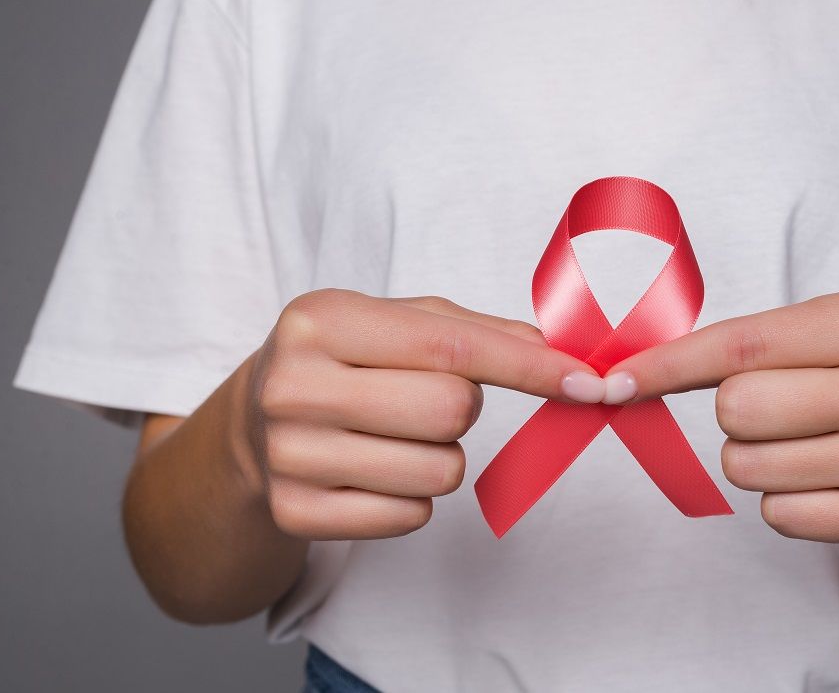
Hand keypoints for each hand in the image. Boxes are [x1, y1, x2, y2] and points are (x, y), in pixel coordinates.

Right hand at [240, 289, 603, 540]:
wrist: (252, 426)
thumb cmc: (345, 361)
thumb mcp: (396, 323)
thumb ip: (478, 333)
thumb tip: (558, 357)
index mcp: (321, 320)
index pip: (452, 348)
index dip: (529, 367)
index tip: (586, 381)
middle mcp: (293, 385)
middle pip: (450, 411)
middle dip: (462, 409)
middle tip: (426, 399)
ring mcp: (289, 454)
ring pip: (439, 471)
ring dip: (441, 457)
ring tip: (395, 435)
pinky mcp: (296, 512)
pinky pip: (410, 517)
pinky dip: (412, 499)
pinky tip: (374, 471)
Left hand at [604, 289, 838, 543]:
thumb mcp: (831, 330)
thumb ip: (745, 342)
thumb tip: (630, 374)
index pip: (742, 344)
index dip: (669, 364)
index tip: (616, 380)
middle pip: (737, 409)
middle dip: (736, 412)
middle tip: (780, 406)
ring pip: (747, 466)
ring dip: (754, 458)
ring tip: (806, 441)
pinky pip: (777, 514)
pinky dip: (783, 499)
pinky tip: (825, 478)